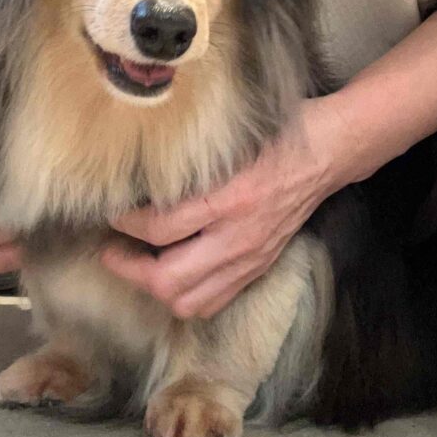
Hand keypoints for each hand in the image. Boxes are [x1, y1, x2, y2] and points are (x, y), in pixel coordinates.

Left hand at [101, 96, 363, 319]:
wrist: (328, 152)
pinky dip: (185, 296)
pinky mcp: (258, 267)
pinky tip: (172, 276)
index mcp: (230, 199)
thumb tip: (140, 171)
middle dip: (129, 268)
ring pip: (188, 300)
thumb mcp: (232, 140)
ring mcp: (249, 258)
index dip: (124, 223)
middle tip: (108, 250)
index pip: (161, 227)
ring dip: (154, 288)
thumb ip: (191, 162)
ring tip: (137, 266)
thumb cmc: (278, 135)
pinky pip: (214, 301)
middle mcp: (238, 237)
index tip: (109, 211)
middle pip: (168, 279)